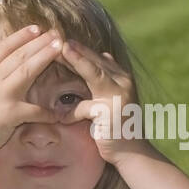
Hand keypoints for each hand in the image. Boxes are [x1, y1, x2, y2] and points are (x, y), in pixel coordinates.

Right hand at [0, 25, 65, 159]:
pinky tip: (57, 112)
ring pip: (27, 71)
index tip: (35, 28)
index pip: (2, 49)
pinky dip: (46, 113)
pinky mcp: (10, 114)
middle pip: (18, 56)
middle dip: (38, 43)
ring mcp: (2, 96)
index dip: (19, 37)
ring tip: (60, 47)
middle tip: (56, 34)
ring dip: (44, 57)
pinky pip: (34, 110)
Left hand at [57, 40, 143, 164]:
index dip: (79, 49)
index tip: (59, 38)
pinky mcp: (112, 113)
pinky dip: (72, 113)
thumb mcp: (111, 99)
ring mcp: (120, 96)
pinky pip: (87, 108)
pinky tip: (61, 118)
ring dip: (78, 61)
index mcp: (121, 77)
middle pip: (96, 61)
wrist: (132, 153)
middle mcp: (124, 82)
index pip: (97, 58)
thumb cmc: (116, 127)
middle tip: (57, 35)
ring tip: (62, 51)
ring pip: (95, 75)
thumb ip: (104, 81)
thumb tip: (103, 55)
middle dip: (76, 48)